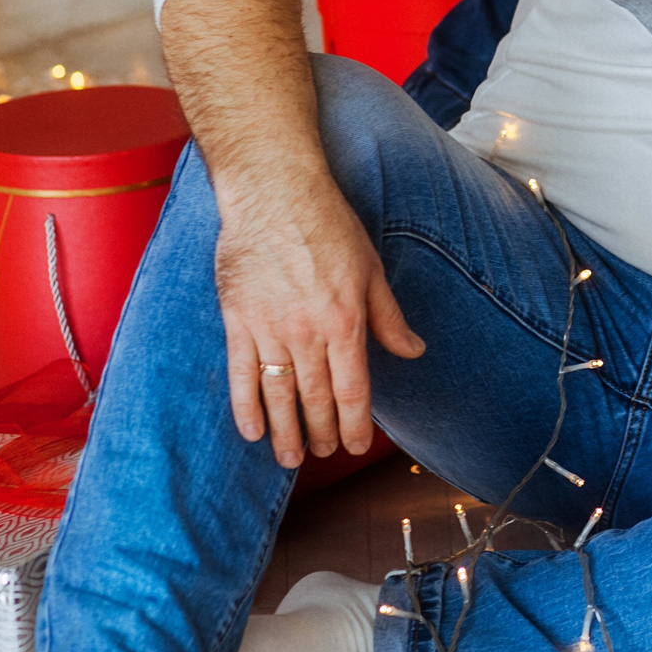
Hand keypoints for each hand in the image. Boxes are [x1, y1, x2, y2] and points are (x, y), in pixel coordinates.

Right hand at [215, 169, 425, 467]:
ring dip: (286, 431)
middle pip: (315, 397)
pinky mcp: (238, 319)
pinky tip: (253, 431)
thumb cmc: (329, 226)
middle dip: (321, 432)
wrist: (276, 193)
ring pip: (279, 393)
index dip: (355, 422)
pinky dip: (246, 406)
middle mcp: (308, 331)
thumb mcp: (371, 269)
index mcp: (345, 320)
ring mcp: (269, 328)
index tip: (356, 446)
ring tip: (291, 458)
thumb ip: (389, 317)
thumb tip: (413, 351)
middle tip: (324, 453)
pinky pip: (241, 373)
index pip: (352, 388)